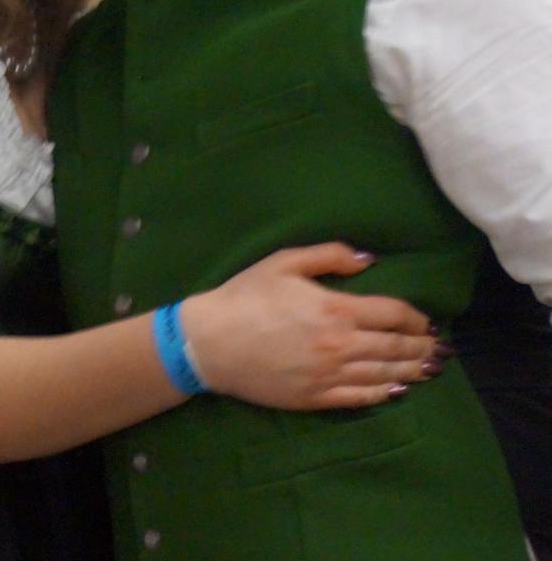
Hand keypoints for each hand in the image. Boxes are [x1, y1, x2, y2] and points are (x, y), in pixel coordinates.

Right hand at [180, 242, 443, 409]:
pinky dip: (384, 394)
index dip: (415, 318)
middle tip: (442, 349)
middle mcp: (340, 345)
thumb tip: (370, 259)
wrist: (212, 341)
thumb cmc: (247, 295)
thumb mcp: (286, 262)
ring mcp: (329, 375)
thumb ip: (330, 255)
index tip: (427, 320)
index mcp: (336, 308)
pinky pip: (360, 398)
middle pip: (394, 347)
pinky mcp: (316, 398)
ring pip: (383, 374)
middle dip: (422, 347)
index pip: (391, 314)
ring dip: (411, 370)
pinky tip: (398, 390)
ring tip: (431, 369)